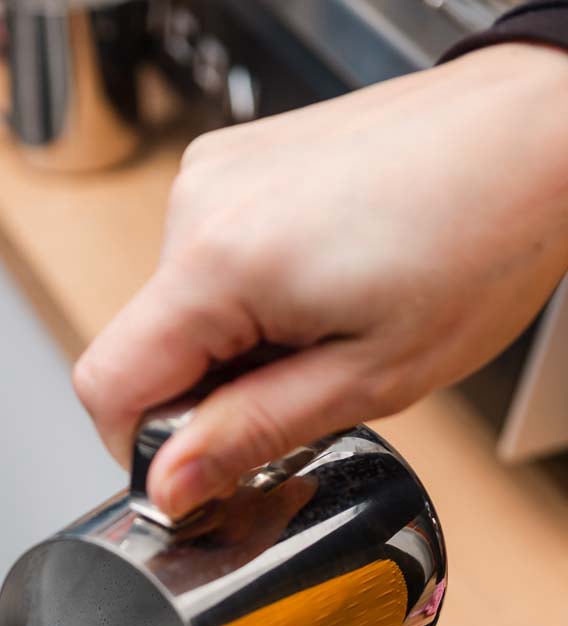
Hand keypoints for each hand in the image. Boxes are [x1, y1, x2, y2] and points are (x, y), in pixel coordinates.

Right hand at [73, 43, 567, 518]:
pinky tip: (318, 288)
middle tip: (301, 390)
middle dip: (208, 395)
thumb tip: (170, 484)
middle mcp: (198, 204)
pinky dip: (247, 297)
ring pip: (177, 309)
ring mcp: (214, 173)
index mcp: (219, 262)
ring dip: (233, 344)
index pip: (106, 386)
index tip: (205, 468)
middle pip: (143, 347)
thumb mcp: (368, 378)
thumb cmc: (481, 239)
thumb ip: (251, 434)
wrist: (533, 136)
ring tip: (324, 328)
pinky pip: (205, 261)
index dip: (146, 449)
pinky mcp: (235, 162)